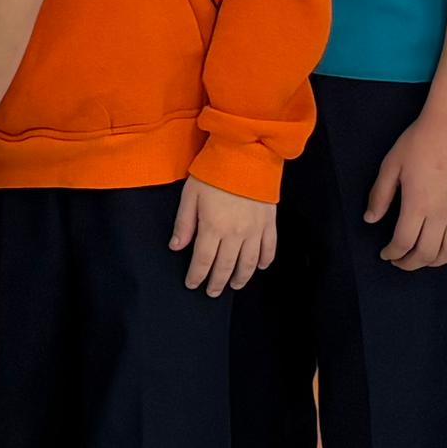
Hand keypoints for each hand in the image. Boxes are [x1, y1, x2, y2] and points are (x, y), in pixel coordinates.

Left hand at [170, 178, 274, 297]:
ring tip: (234, 285)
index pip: (203, 261)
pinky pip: (269, 248)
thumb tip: (176, 247)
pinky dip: (265, 260)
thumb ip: (184, 224)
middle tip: (212, 292)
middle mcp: (235, 234)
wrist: (246, 155)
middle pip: (225, 266)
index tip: (192, 284)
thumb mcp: (190, 195)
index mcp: (213, 227)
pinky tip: (260, 267)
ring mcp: (255, 230)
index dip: (197, 276)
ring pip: (248, 263)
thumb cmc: (214, 172)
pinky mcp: (269, 222)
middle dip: (217, 282)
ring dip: (241, 277)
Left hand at [364, 104, 446, 270]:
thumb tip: (371, 220)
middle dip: (410, 264)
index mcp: (417, 206)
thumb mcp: (391, 165)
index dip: (392, 253)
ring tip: (423, 257)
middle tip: (400, 261)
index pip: (403, 243)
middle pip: (427, 254)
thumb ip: (380, 195)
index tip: (385, 254)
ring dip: (436, 261)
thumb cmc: (418, 142)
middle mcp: (442, 214)